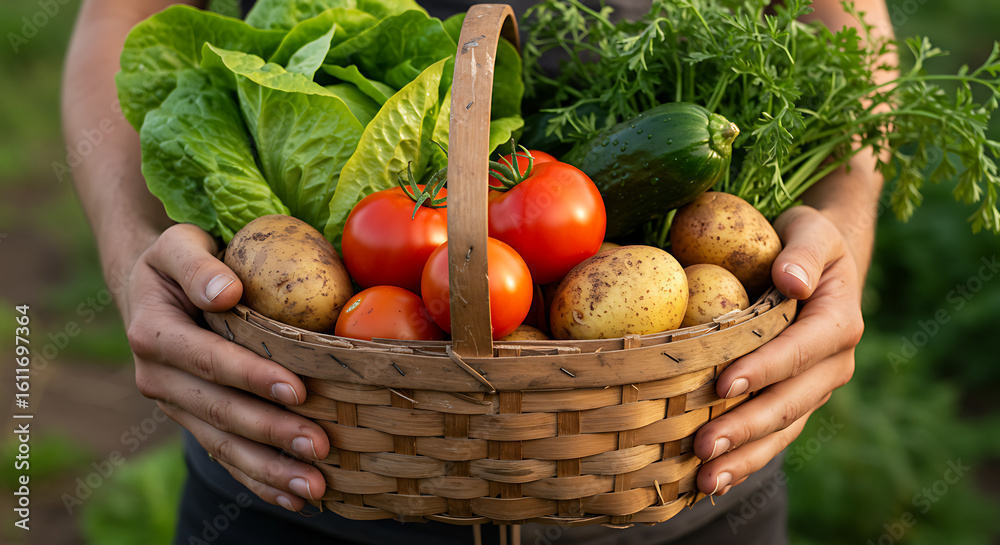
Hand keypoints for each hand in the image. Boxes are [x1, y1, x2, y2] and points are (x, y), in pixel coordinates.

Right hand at [124, 224, 329, 510]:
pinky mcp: (193, 420)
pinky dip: (258, 480)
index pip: (209, 359)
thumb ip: (197, 265)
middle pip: (219, 412)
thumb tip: (225, 292)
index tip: (297, 390)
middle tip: (319, 447)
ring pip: (223, 444)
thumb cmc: (177, 259)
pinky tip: (294, 497)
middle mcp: (158, 377)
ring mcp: (175, 405)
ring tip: (315, 487)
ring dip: (269, 470)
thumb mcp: (177, 244)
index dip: (251, 377)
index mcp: (153, 333)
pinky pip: (225, 455)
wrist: (149, 287)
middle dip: (271, 433)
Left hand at [692, 205, 863, 494]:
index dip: (764, 370)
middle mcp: (833, 364)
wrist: (821, 262)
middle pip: (789, 403)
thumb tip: (790, 281)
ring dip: (744, 458)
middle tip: (703, 447)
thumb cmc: (807, 240)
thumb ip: (802, 252)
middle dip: (747, 428)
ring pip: (782, 431)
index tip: (722, 385)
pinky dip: (745, 458)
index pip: (799, 351)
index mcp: (838, 323)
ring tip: (705, 481)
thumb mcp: (811, 231)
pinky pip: (773, 436)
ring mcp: (815, 388)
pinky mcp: (795, 402)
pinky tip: (711, 480)